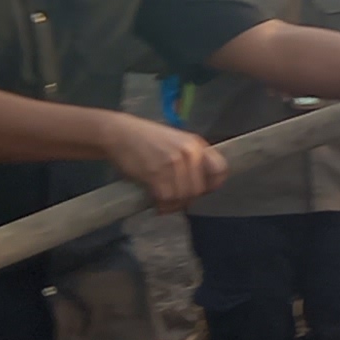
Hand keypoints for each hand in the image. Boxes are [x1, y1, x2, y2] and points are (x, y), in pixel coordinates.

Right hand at [97, 111, 226, 210]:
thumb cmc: (146, 139)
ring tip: (165, 203)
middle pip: (199, 189)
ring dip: (174, 205)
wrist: (119, 134)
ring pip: (183, 196)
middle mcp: (188, 153)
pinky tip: (157, 204)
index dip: (213, 184)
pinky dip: (163, 206)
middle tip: (176, 199)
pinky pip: (167, 199)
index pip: (220, 170)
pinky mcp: (156, 174)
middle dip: (188, 198)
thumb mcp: (176, 141)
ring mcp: (173, 164)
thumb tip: (201, 183)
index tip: (202, 190)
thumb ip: (191, 158)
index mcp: (196, 144)